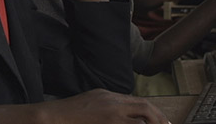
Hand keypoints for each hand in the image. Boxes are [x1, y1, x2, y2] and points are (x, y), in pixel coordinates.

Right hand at [42, 89, 168, 123]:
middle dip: (159, 118)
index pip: (137, 102)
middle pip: (144, 106)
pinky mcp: (108, 121)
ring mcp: (111, 112)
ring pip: (141, 116)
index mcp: (109, 95)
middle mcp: (112, 101)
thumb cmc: (69, 113)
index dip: (153, 112)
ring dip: (153, 123)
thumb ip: (107, 106)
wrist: (53, 116)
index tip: (162, 121)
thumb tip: (122, 114)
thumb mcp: (91, 101)